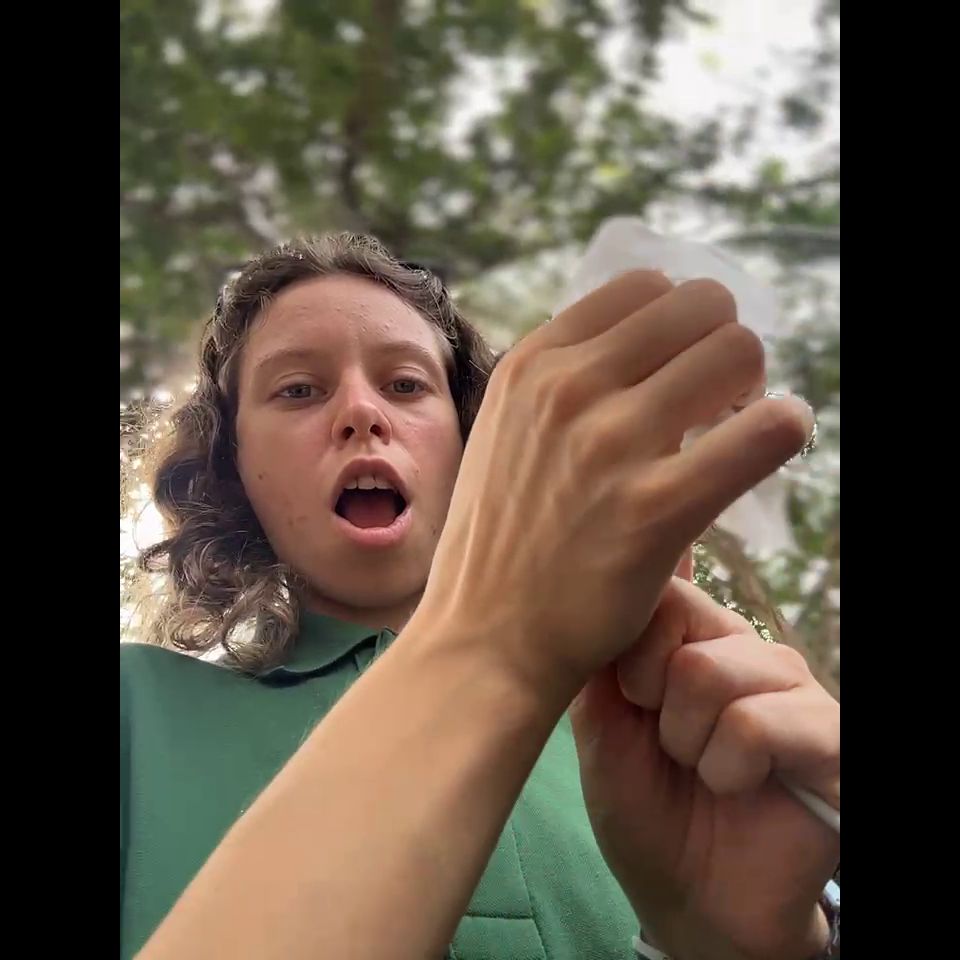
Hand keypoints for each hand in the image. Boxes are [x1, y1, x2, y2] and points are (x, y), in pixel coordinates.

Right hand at [416, 269, 812, 703]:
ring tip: (736, 431)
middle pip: (703, 307)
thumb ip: (560, 383)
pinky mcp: (656, 511)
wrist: (486, 641)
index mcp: (532, 364)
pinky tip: (766, 453)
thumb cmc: (502, 543)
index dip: (681, 323)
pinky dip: (784, 432)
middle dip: (724, 347)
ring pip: (741, 353)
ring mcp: (610, 446)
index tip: (684, 370)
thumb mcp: (506, 435)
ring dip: (755, 389)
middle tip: (721, 401)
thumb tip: (644, 343)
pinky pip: (768, 432)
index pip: (645, 286)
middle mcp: (567, 389)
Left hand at [571, 576, 839, 959]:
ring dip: (687, 741)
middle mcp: (752, 651)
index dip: (629, 649)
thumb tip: (603, 576)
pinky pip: (756, 723)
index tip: (632, 704)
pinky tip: (735, 787)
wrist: (693, 903)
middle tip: (669, 745)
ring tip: (700, 770)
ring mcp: (796, 690)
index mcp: (699, 640)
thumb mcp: (601, 728)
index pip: (661, 588)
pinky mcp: (832, 737)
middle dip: (653, 698)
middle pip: (683, 618)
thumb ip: (602, 655)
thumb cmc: (644, 809)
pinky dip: (725, 768)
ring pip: (711, 671)